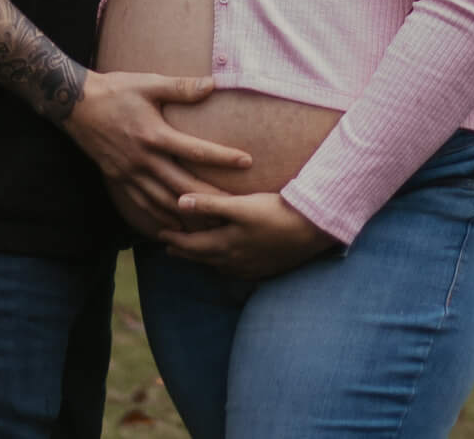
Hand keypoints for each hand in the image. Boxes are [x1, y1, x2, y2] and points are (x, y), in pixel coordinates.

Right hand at [62, 71, 252, 234]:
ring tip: (208, 226)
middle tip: (233, 209)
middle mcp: (142, 159)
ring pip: (161, 201)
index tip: (246, 162)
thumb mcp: (148, 83)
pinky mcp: (117, 179)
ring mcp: (128, 173)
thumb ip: (181, 87)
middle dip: (208, 199)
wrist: (74, 105)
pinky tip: (172, 226)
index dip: (222, 157)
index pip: (195, 150)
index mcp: (154, 135)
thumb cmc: (115, 90)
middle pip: (181, 185)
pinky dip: (157, 218)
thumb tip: (213, 84)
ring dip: (185, 215)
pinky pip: (140, 204)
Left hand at [156, 191, 336, 279]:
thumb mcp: (241, 206)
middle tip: (170, 249)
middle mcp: (234, 261)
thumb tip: (179, 202)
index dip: (173, 240)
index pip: (190, 246)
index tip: (159, 234)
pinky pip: (237, 270)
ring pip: (219, 266)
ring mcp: (251, 267)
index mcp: (224, 246)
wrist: (313, 230)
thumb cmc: (276, 214)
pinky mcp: (266, 267)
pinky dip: (225, 264)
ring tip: (198, 253)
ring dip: (204, 259)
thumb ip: (209, 205)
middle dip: (184, 252)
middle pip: (202, 258)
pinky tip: (231, 260)